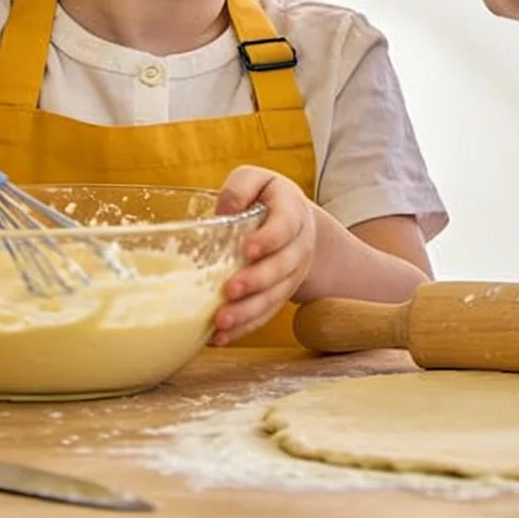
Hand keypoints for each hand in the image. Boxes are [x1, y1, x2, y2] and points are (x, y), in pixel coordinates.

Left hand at [211, 167, 315, 343]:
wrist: (297, 223)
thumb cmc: (267, 198)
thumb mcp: (257, 179)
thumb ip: (241, 188)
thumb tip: (222, 212)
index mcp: (292, 213)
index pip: (285, 227)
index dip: (269, 239)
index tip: (247, 249)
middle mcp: (297, 247)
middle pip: (282, 268)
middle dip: (257, 281)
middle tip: (230, 290)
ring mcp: (290, 275)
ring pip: (274, 297)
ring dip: (248, 312)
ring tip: (221, 322)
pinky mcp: (279, 295)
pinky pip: (265, 315)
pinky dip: (245, 328)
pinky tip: (221, 337)